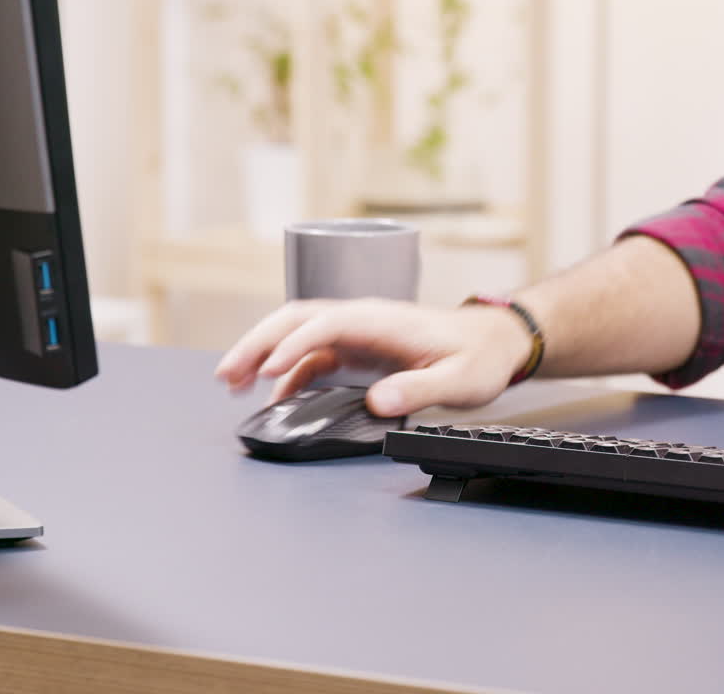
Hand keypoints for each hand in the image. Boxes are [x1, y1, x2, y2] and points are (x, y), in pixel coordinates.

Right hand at [214, 298, 532, 416]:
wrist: (496, 342)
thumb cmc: (480, 357)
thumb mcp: (459, 380)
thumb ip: (419, 390)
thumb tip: (378, 401)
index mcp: (383, 321)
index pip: (326, 324)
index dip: (294, 345)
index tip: (268, 372)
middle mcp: (364, 321)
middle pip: (297, 321)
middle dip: (258, 343)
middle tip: (227, 374)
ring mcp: (358, 334)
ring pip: (297, 335)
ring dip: (263, 354)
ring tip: (232, 383)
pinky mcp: (358, 350)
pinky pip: (313, 356)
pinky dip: (287, 372)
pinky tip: (273, 396)